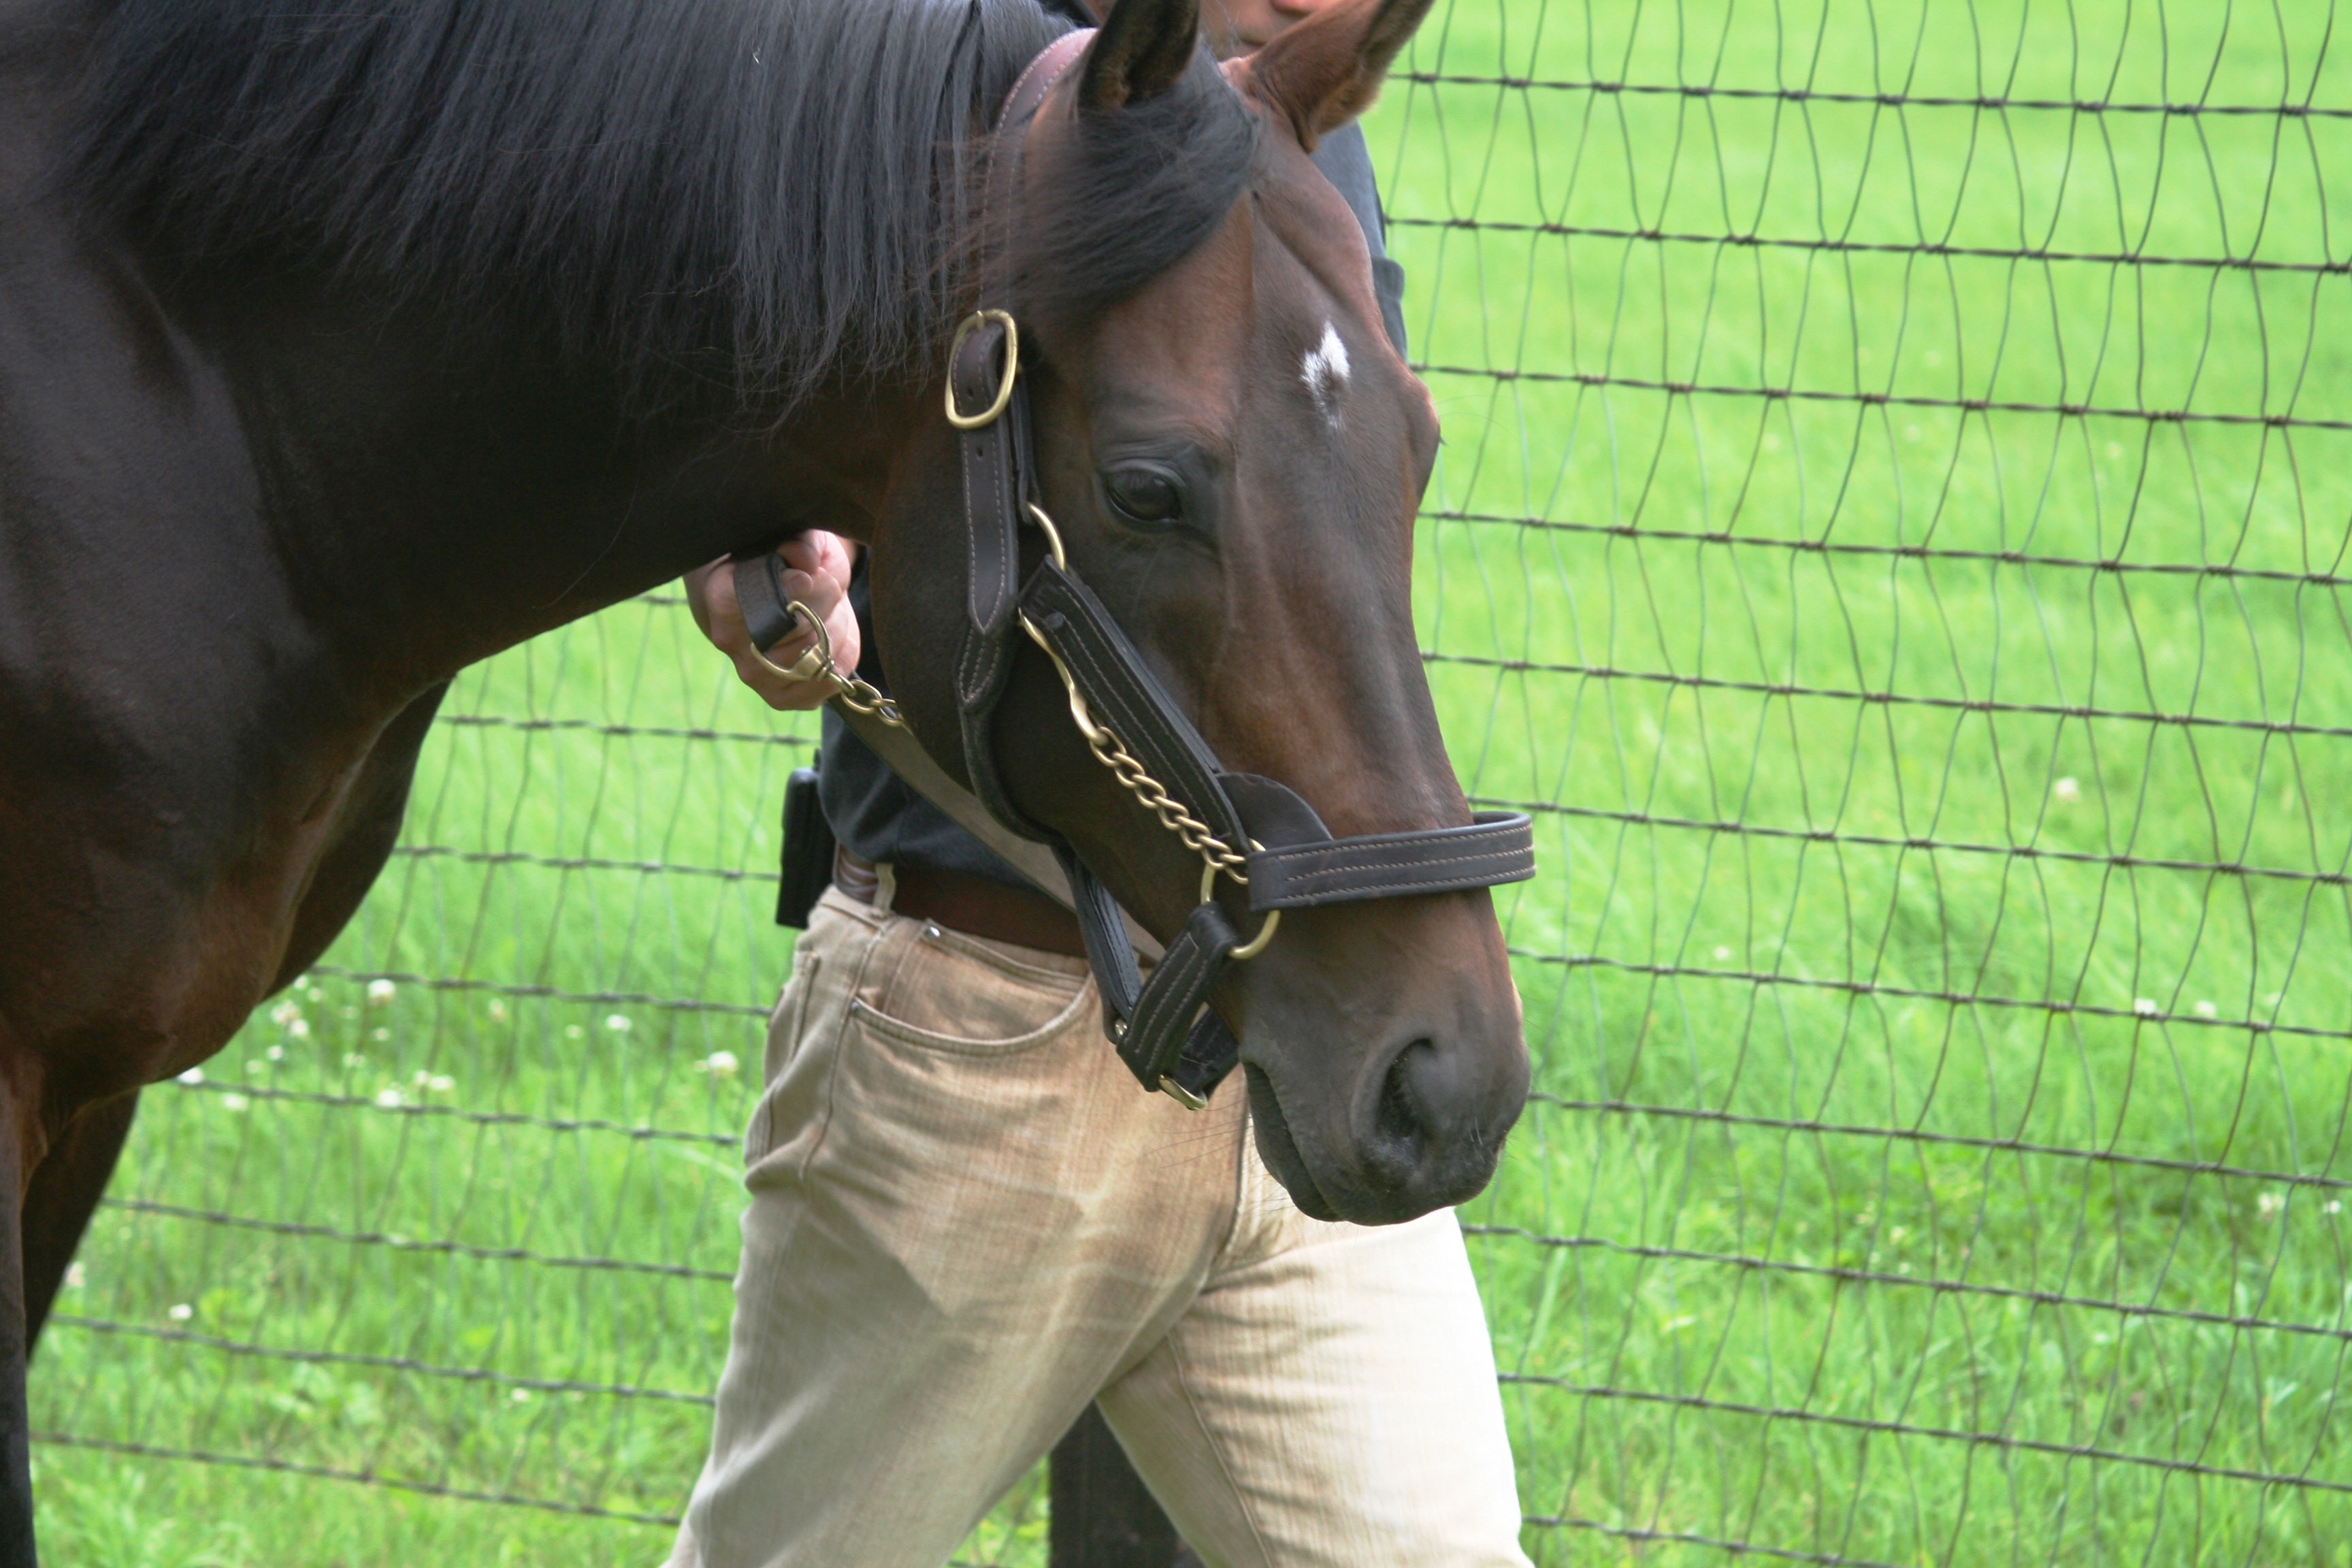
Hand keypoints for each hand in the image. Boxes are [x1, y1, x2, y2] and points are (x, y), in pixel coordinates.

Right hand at [685, 531, 861, 711]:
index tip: (809, 574)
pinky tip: (837, 641)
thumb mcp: (795, 540)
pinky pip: (818, 688)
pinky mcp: (777, 696)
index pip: (760, 601)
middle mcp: (730, 639)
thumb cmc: (783, 563)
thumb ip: (803, 544)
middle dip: (826, 601)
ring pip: (815, 656)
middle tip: (828, 586)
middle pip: (799, 627)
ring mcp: (752, 672)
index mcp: (722, 595)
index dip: (794, 588)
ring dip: (836, 630)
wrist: (768, 597)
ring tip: (829, 610)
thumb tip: (807, 562)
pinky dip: (839, 662)